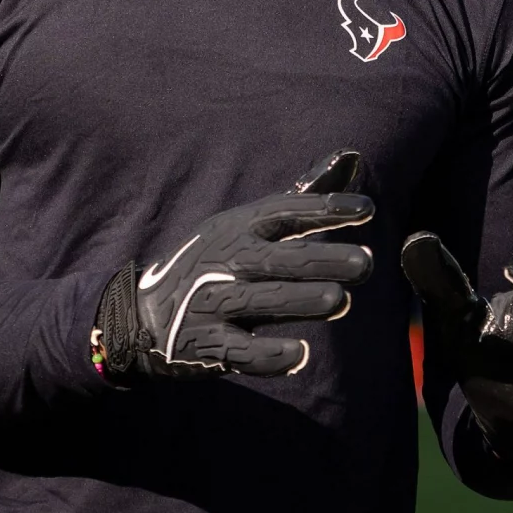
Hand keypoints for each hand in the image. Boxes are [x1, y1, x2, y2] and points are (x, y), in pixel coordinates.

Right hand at [94, 150, 373, 379]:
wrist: (144, 315)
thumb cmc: (213, 264)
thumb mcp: (244, 226)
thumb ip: (300, 198)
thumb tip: (350, 157)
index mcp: (236, 228)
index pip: (283, 212)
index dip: (324, 209)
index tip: (367, 209)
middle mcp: (224, 262)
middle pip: (277, 259)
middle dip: (321, 260)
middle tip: (365, 263)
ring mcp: (212, 303)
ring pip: (262, 300)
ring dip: (301, 301)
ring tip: (340, 301)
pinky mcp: (206, 345)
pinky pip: (240, 352)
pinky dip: (269, 355)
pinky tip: (301, 354)